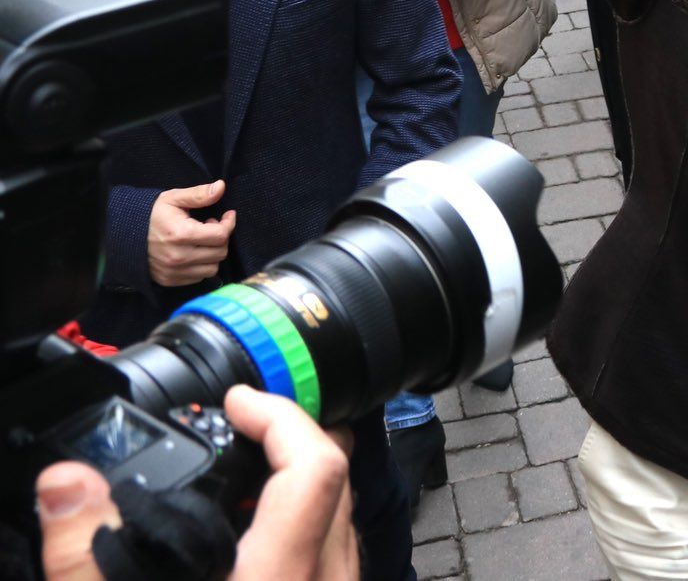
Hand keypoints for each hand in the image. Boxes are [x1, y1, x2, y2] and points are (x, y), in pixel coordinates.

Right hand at [37, 386, 357, 580]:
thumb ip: (86, 554)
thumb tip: (68, 484)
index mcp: (278, 574)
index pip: (315, 464)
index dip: (279, 415)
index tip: (239, 400)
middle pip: (341, 479)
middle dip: (294, 435)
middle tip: (245, 421)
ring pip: (343, 518)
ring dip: (301, 483)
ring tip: (244, 471)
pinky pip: (333, 553)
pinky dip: (305, 525)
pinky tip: (252, 538)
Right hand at [147, 181, 235, 287]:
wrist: (123, 234)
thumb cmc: (151, 214)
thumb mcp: (173, 198)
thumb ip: (199, 194)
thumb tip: (221, 187)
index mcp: (181, 234)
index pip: (221, 235)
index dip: (229, 223)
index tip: (227, 215)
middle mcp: (178, 256)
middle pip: (220, 252)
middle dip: (221, 238)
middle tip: (211, 226)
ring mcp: (173, 271)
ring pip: (212, 268)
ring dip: (213, 253)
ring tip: (202, 240)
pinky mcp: (169, 280)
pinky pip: (199, 277)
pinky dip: (201, 266)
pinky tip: (193, 252)